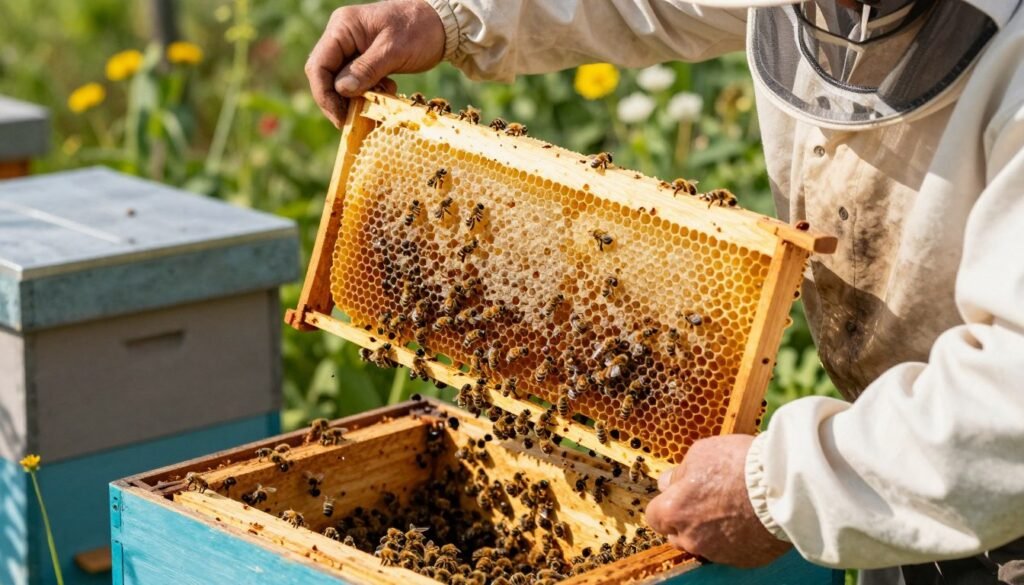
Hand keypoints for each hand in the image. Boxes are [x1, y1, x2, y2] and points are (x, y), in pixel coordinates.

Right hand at [305, 0, 445, 126]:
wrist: (444, 23)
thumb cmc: (420, 30)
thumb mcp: (394, 50)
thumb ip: (366, 69)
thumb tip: (342, 90)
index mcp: (343, 28)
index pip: (319, 65)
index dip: (325, 95)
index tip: (340, 118)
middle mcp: (342, 36)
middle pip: (326, 75)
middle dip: (339, 100)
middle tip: (355, 119)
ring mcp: (353, 46)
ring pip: (341, 81)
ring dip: (355, 97)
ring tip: (376, 102)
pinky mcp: (365, 57)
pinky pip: (357, 80)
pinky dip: (368, 91)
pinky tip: (387, 91)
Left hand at [645, 434, 790, 567]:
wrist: (784, 486)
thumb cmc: (739, 465)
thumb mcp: (700, 453)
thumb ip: (680, 473)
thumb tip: (670, 482)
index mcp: (674, 511)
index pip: (654, 516)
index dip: (666, 503)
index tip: (680, 494)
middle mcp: (692, 539)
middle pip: (678, 535)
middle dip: (686, 520)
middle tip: (707, 501)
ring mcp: (718, 553)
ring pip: (704, 545)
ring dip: (710, 532)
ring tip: (732, 510)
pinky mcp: (745, 560)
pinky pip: (732, 551)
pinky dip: (736, 539)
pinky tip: (748, 520)